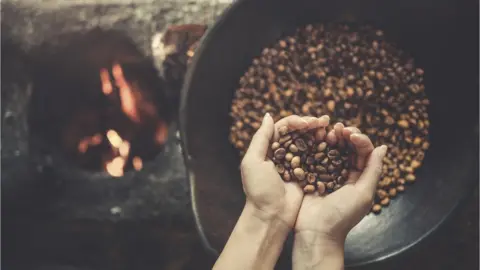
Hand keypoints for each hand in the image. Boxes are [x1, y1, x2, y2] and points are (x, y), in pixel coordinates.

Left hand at [214, 114, 329, 269]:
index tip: (307, 123)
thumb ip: (261, 138)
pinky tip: (333, 144)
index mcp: (268, 148)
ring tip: (330, 130)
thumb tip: (268, 115)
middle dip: (312, 124)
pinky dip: (325, 149)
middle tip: (324, 122)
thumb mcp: (252, 162)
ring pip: (310, 142)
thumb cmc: (259, 190)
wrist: (270, 217)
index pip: (284, 127)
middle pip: (299, 132)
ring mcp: (296, 163)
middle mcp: (283, 153)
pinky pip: (317, 158)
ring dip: (320, 134)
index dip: (296, 121)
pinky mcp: (307, 174)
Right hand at [294, 122, 386, 246]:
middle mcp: (345, 173)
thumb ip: (373, 170)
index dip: (359, 139)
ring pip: (332, 149)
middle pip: (348, 147)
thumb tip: (383, 147)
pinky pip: (315, 155)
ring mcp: (327, 173)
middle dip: (345, 134)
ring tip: (327, 130)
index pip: (364, 152)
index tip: (351, 134)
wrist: (315, 232)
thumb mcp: (363, 193)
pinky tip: (315, 138)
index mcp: (360, 178)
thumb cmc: (342, 216)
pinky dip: (316, 145)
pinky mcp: (311, 174)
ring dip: (331, 137)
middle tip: (339, 128)